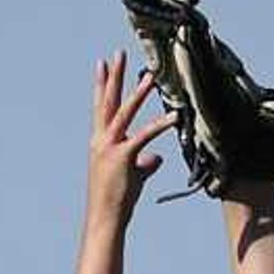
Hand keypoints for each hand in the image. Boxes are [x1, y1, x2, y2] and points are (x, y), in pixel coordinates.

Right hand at [84, 50, 176, 232]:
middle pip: (108, 102)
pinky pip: (144, 136)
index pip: (100, 108)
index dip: (101, 85)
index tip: (102, 64)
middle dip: (114, 77)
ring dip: (138, 93)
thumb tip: (157, 158)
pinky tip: (174, 117)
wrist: (104, 219)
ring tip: (150, 75)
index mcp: (99, 142)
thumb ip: (144, 163)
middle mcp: (101, 141)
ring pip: (125, 113)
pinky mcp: (122, 158)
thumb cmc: (115, 201)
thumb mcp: (131, 176)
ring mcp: (109, 148)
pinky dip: (160, 125)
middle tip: (118, 53)